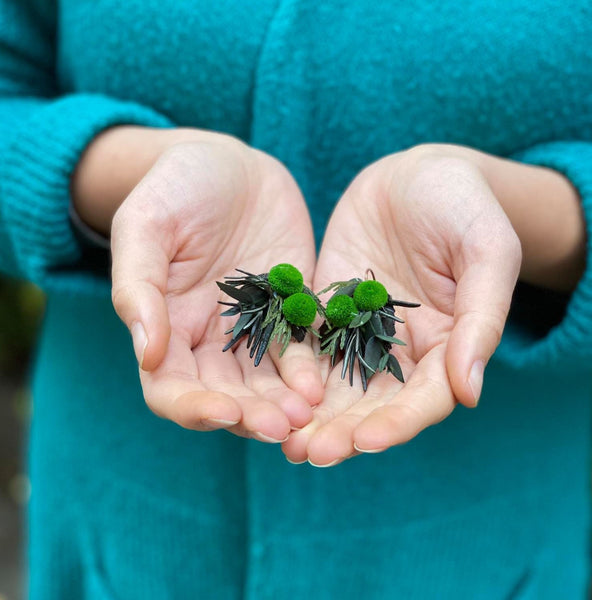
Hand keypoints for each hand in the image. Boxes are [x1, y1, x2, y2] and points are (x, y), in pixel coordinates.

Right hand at [110, 134, 321, 441]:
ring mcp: (253, 329)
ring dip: (285, 404)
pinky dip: (310, 370)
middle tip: (282, 427)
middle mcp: (210, 339)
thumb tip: (146, 354)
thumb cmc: (175, 187)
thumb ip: (139, 288)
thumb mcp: (146, 227)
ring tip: (309, 413)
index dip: (194, 408)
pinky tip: (325, 383)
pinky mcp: (289, 311)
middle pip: (227, 396)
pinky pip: (301, 349)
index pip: (172, 388)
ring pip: (266, 384)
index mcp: (167, 327)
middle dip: (251, 415)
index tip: (225, 413)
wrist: (231, 165)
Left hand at [283, 146, 521, 464]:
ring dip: (313, 417)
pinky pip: (309, 348)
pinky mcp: (329, 312)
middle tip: (311, 454)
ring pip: (337, 387)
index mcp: (447, 344)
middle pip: (375, 404)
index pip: (425, 398)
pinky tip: (267, 395)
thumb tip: (470, 391)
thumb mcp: (486, 250)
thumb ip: (480, 318)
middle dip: (346, 431)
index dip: (398, 422)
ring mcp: (361, 333)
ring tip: (285, 443)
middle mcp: (402, 349)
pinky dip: (291, 375)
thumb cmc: (463, 206)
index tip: (366, 441)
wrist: (417, 174)